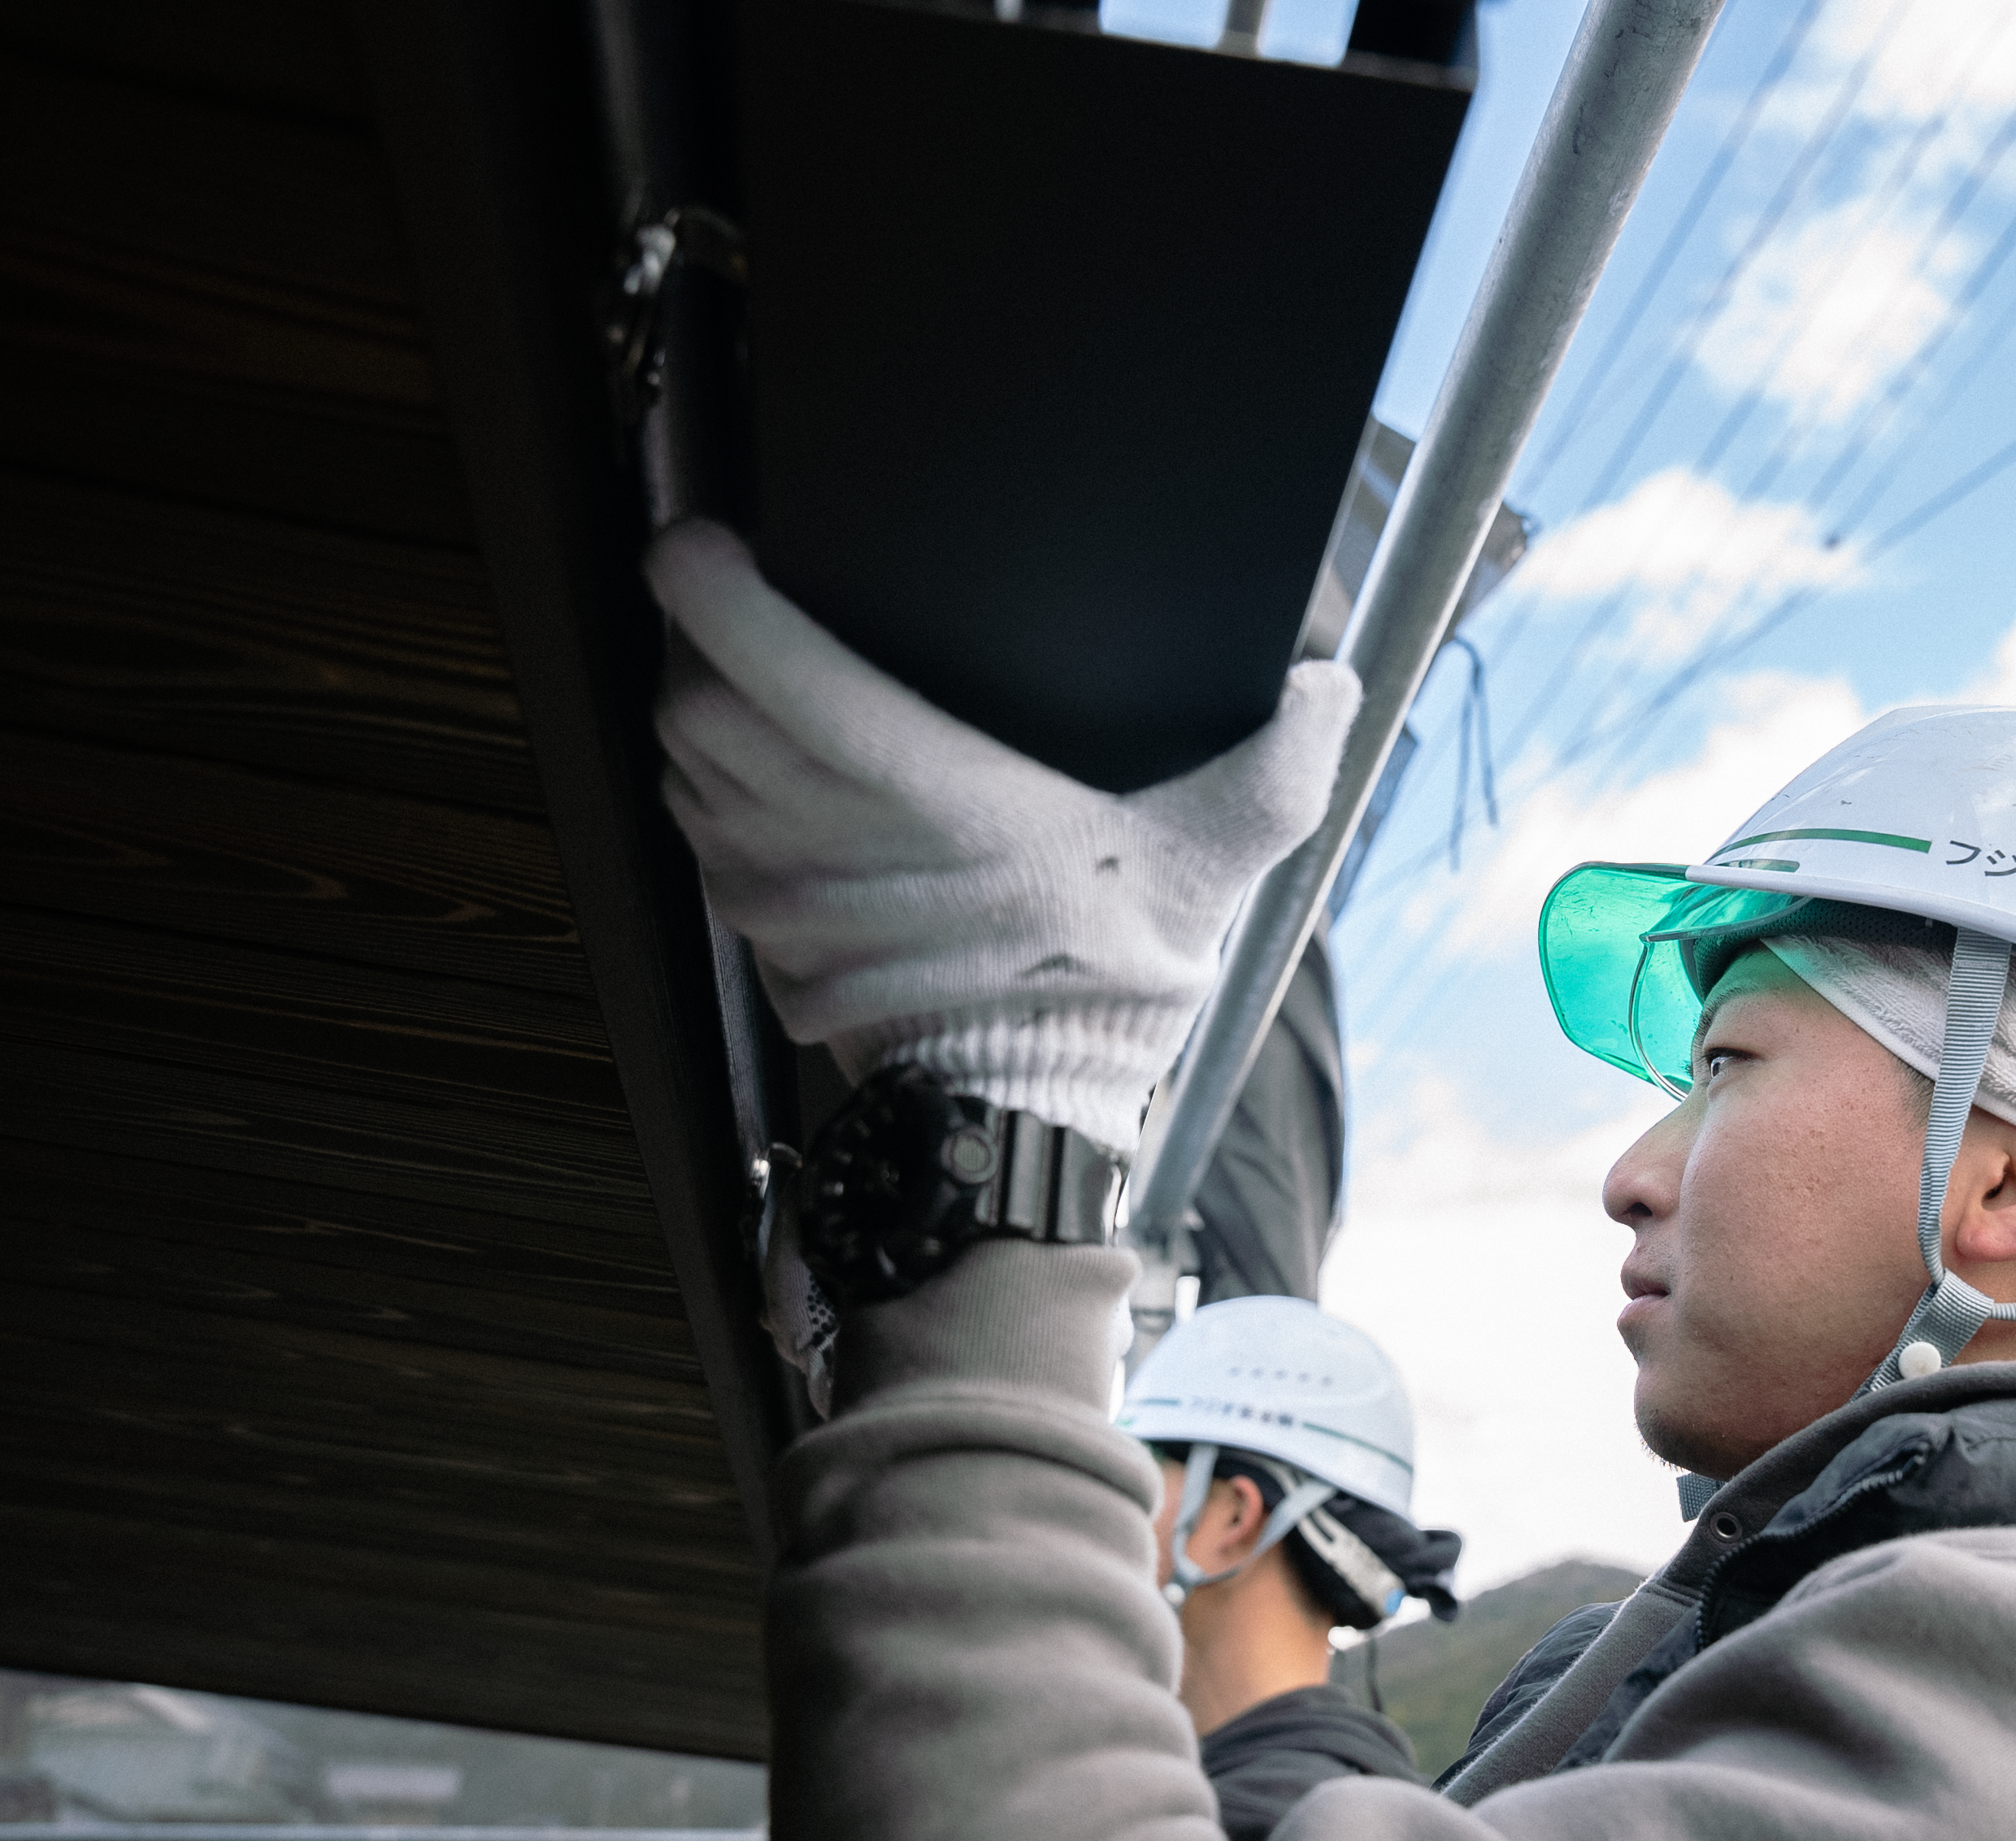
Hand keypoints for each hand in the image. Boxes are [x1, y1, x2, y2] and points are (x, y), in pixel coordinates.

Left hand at [647, 521, 1358, 1154]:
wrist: (1034, 1125)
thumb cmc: (1107, 982)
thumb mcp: (1211, 865)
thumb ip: (1279, 768)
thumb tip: (1330, 682)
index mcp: (926, 789)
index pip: (770, 663)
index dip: (710, 587)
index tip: (702, 541)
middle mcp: (827, 836)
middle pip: (695, 699)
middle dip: (702, 644)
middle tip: (744, 610)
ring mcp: (780, 898)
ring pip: (685, 770)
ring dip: (702, 725)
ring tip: (754, 692)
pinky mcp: (763, 946)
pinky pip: (704, 848)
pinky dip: (718, 810)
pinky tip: (769, 794)